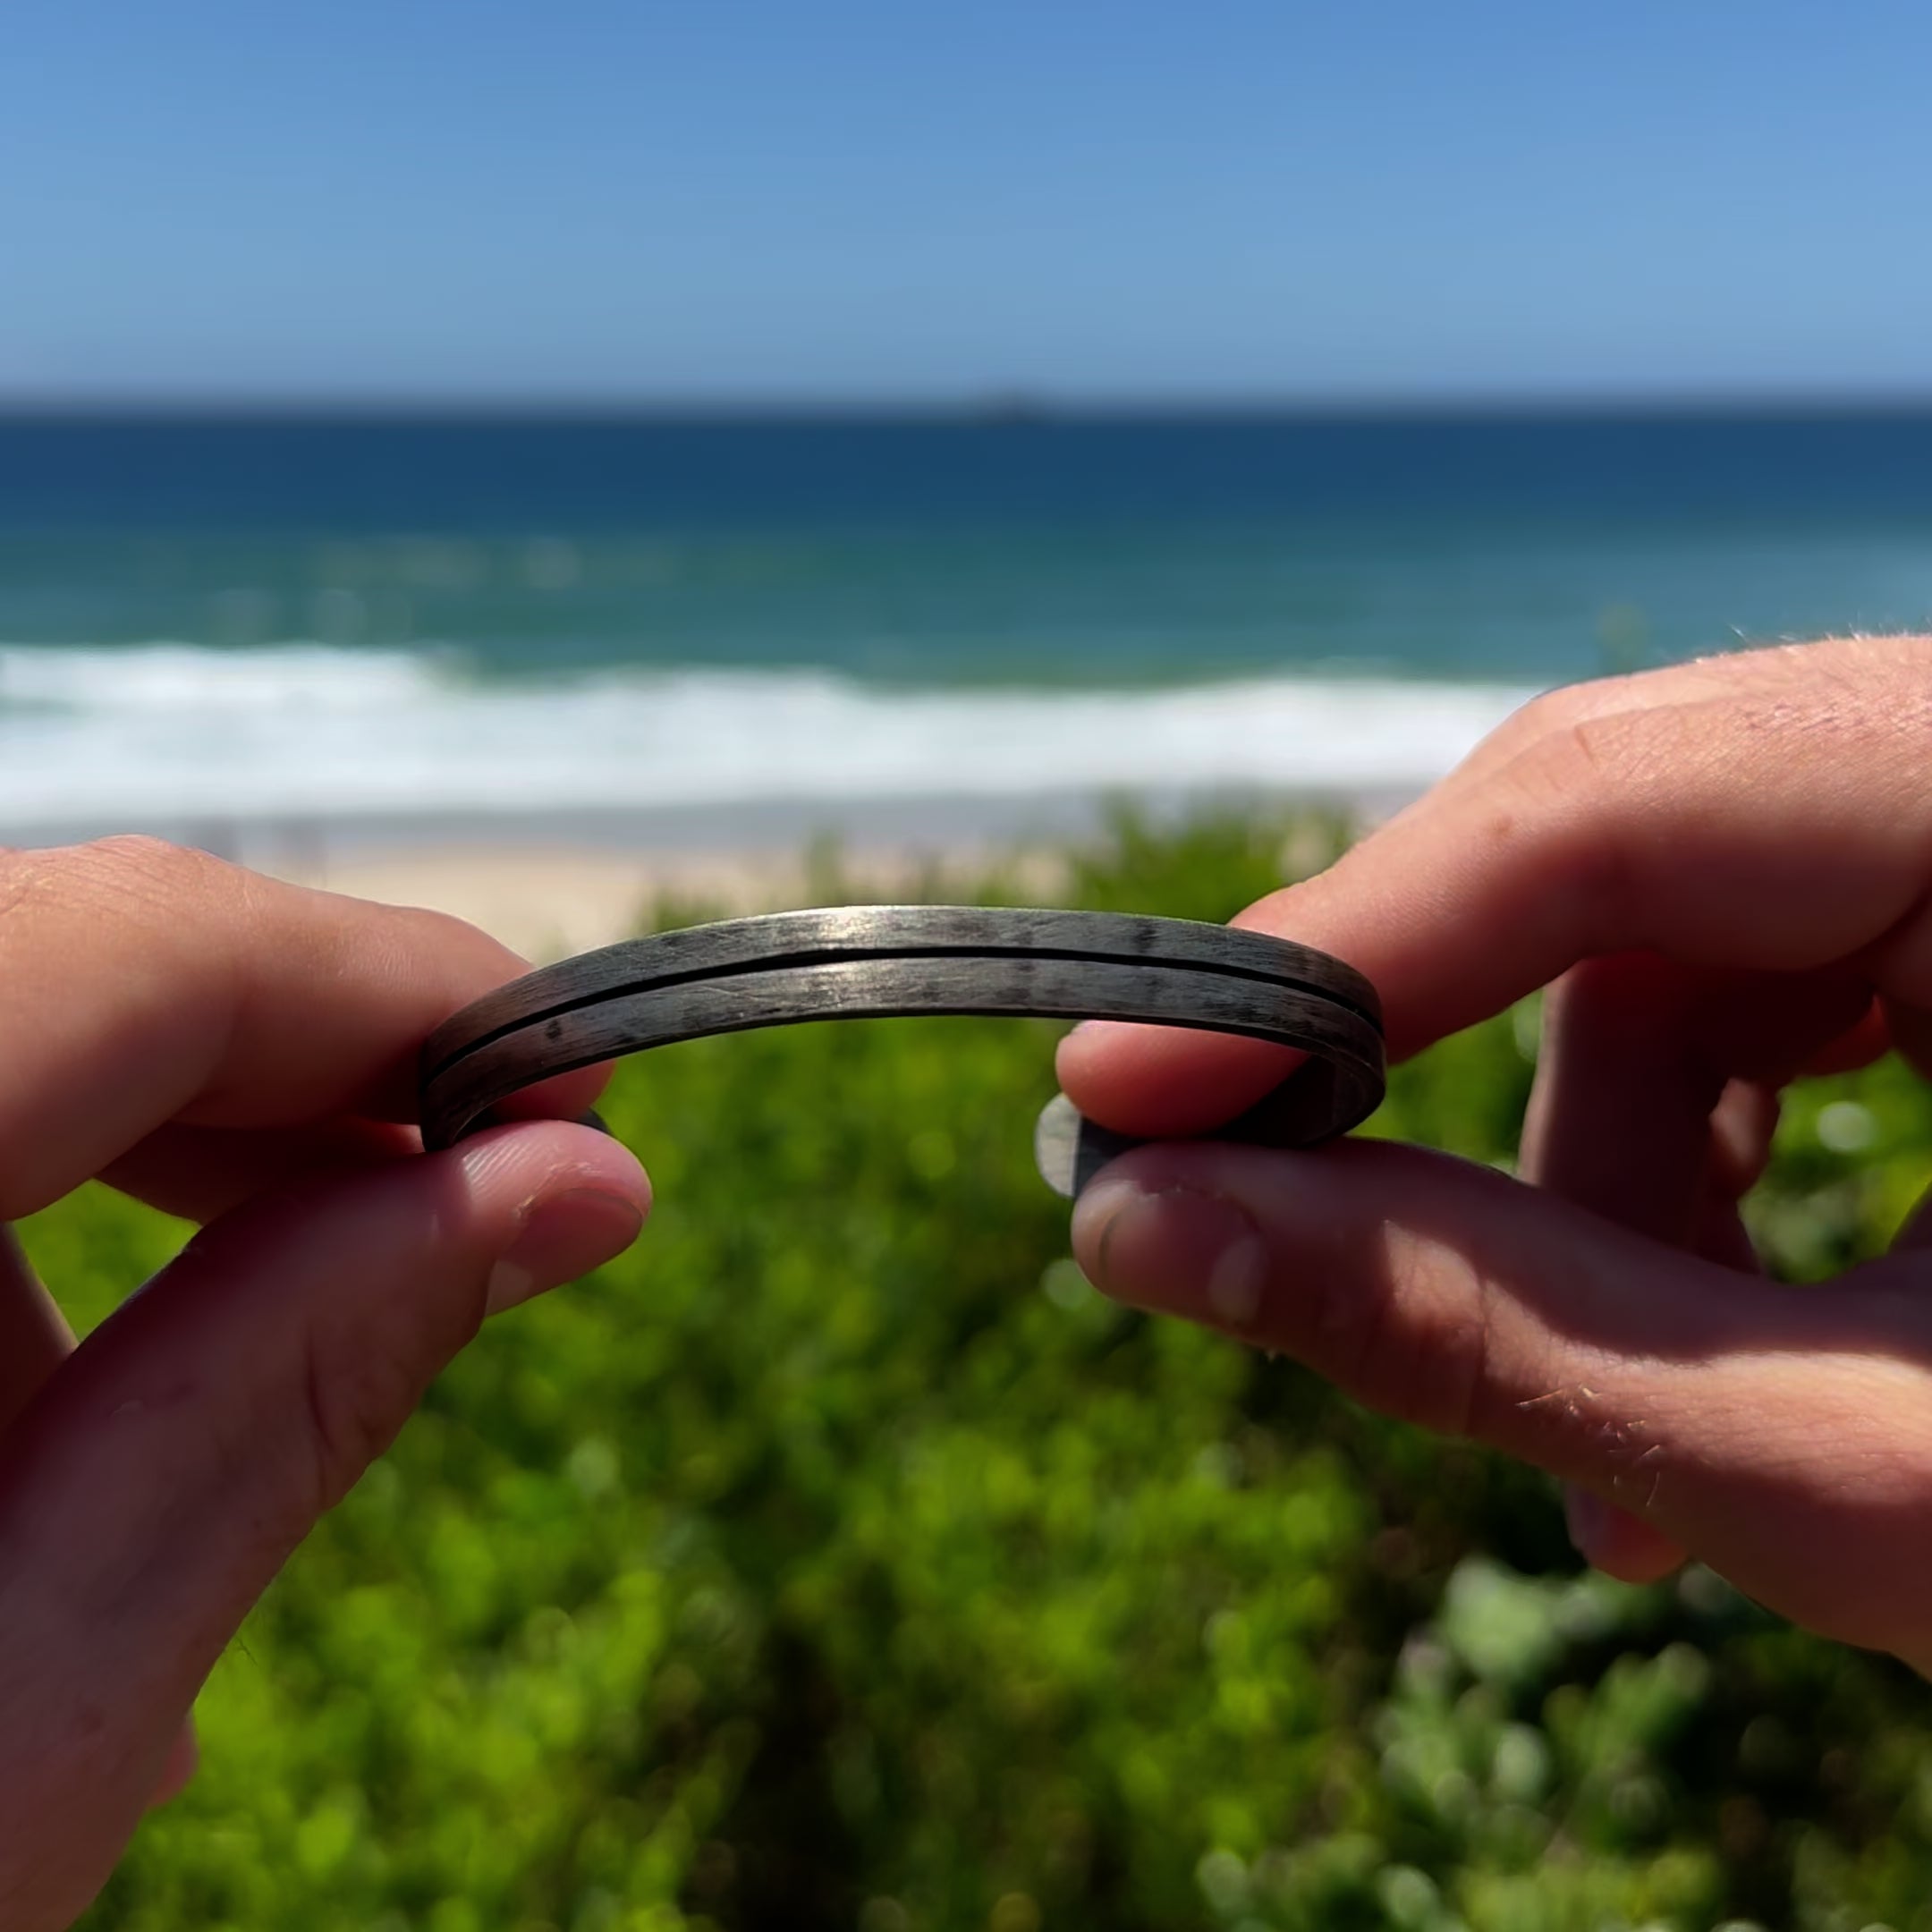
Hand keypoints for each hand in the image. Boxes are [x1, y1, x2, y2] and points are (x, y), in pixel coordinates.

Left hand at [0, 838, 650, 1930]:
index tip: (568, 1091)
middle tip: (474, 1196)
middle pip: (40, 957)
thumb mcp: (23, 1710)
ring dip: (147, 1152)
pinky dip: (1, 1213)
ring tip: (249, 1358)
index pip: (130, 950)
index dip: (391, 988)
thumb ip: (299, 1387)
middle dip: (289, 1069)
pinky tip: (36, 1408)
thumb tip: (567, 1187)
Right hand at [1059, 635, 1931, 1668]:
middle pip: (1631, 834)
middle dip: (1439, 1064)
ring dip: (1585, 1169)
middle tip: (1259, 1219)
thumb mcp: (1869, 1470)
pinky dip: (1688, 1146)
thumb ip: (1483, 1334)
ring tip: (1607, 1466)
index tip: (1122, 1090)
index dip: (1343, 953)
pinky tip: (1704, 1322)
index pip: (1624, 801)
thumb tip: (1140, 1227)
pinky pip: (1774, 970)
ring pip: (1686, 925)